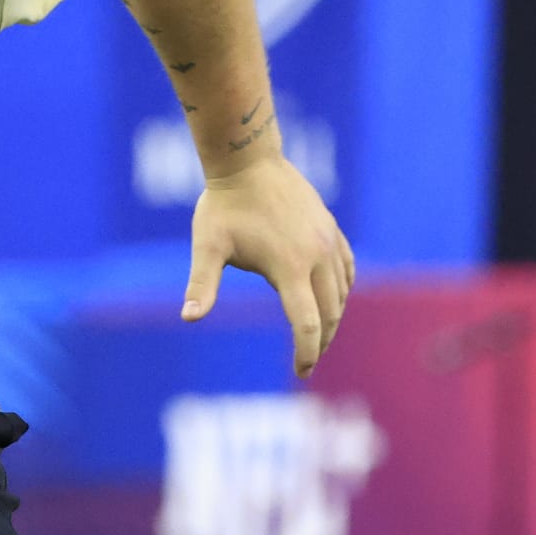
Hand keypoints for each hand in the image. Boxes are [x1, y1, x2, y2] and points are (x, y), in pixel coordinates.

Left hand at [182, 155, 355, 378]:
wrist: (247, 161)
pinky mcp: (331, 229)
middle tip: (308, 361)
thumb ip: (201, 284)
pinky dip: (343, 289)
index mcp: (290, 268)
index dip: (306, 352)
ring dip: (333, 317)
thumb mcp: (207, 246)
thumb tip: (188, 317)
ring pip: (342, 292)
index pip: (307, 324)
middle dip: (321, 341)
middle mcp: (317, 257)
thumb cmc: (223, 206)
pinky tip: (333, 298)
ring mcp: (328, 241)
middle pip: (330, 313)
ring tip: (317, 335)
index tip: (300, 373)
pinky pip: (347, 267)